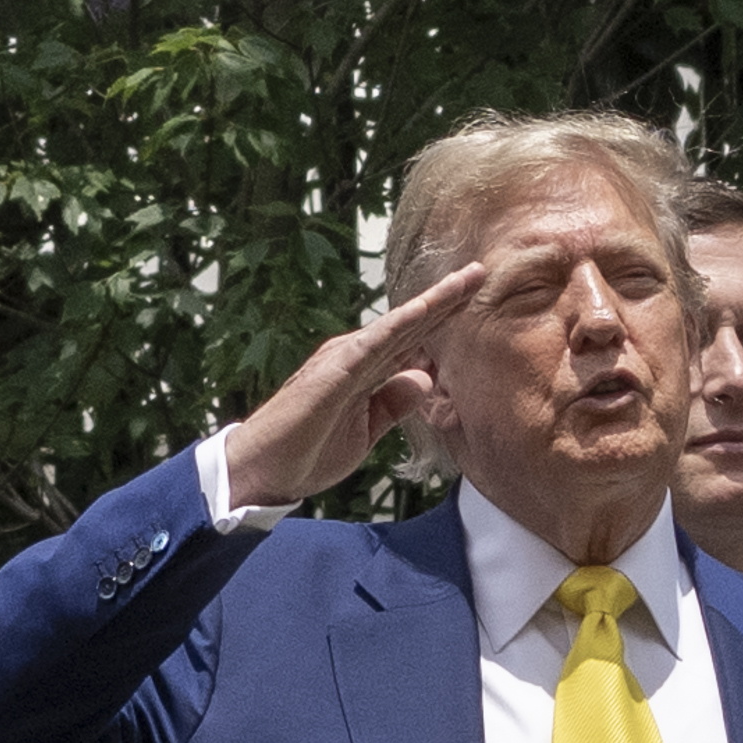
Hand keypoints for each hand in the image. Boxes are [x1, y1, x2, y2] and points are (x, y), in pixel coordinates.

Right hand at [218, 255, 509, 515]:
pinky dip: (399, 326)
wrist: (261, 470)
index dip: (442, 319)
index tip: (474, 300)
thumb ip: (394, 403)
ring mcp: (343, 360)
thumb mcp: (366, 429)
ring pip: (397, 326)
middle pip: (409, 325)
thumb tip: (426, 377)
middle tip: (480, 272)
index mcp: (363, 369)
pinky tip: (424, 310)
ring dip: (432, 303)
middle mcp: (354, 355)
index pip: (410, 340)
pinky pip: (372, 345)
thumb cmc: (307, 450)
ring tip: (466, 280)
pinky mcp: (332, 373)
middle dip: (446, 300)